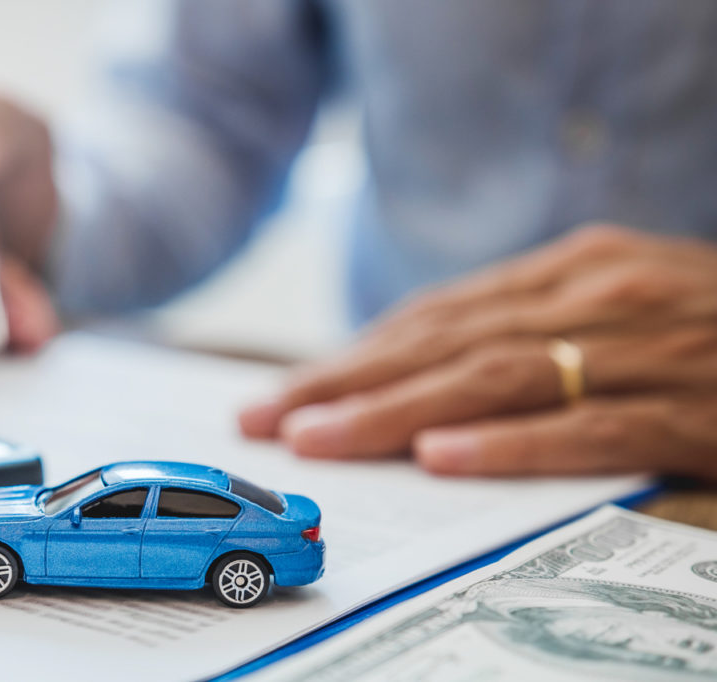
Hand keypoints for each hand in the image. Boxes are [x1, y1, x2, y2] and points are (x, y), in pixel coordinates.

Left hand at [240, 225, 716, 477]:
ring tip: (321, 439)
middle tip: (267, 420)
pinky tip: (443, 459)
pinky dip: (513, 441)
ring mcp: (646, 345)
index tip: (285, 394)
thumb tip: (425, 384)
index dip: (352, 355)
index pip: (434, 316)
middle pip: (444, 341)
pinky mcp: (696, 404)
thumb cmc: (709, 330)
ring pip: (498, 376)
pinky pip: (592, 424)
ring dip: (398, 410)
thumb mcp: (613, 312)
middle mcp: (596, 292)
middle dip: (347, 384)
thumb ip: (528, 333)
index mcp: (570, 268)